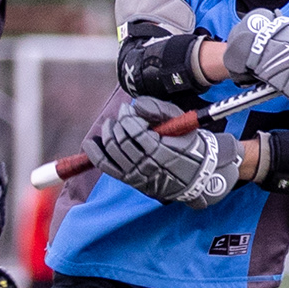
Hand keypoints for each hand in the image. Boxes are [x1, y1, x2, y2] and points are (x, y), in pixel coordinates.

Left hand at [88, 99, 243, 207]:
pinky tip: (90, 142)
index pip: (135, 132)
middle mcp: (147, 166)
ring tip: (111, 125)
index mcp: (161, 151)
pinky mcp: (130, 181)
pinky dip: (95, 154)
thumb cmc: (188, 144)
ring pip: (112, 152)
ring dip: (108, 135)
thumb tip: (134, 106)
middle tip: (121, 116)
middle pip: (122, 141)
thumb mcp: (180, 122)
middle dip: (118, 125)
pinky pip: (106, 167)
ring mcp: (137, 175)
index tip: (128, 110)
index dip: (128, 118)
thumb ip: (158, 110)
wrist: (197, 175)